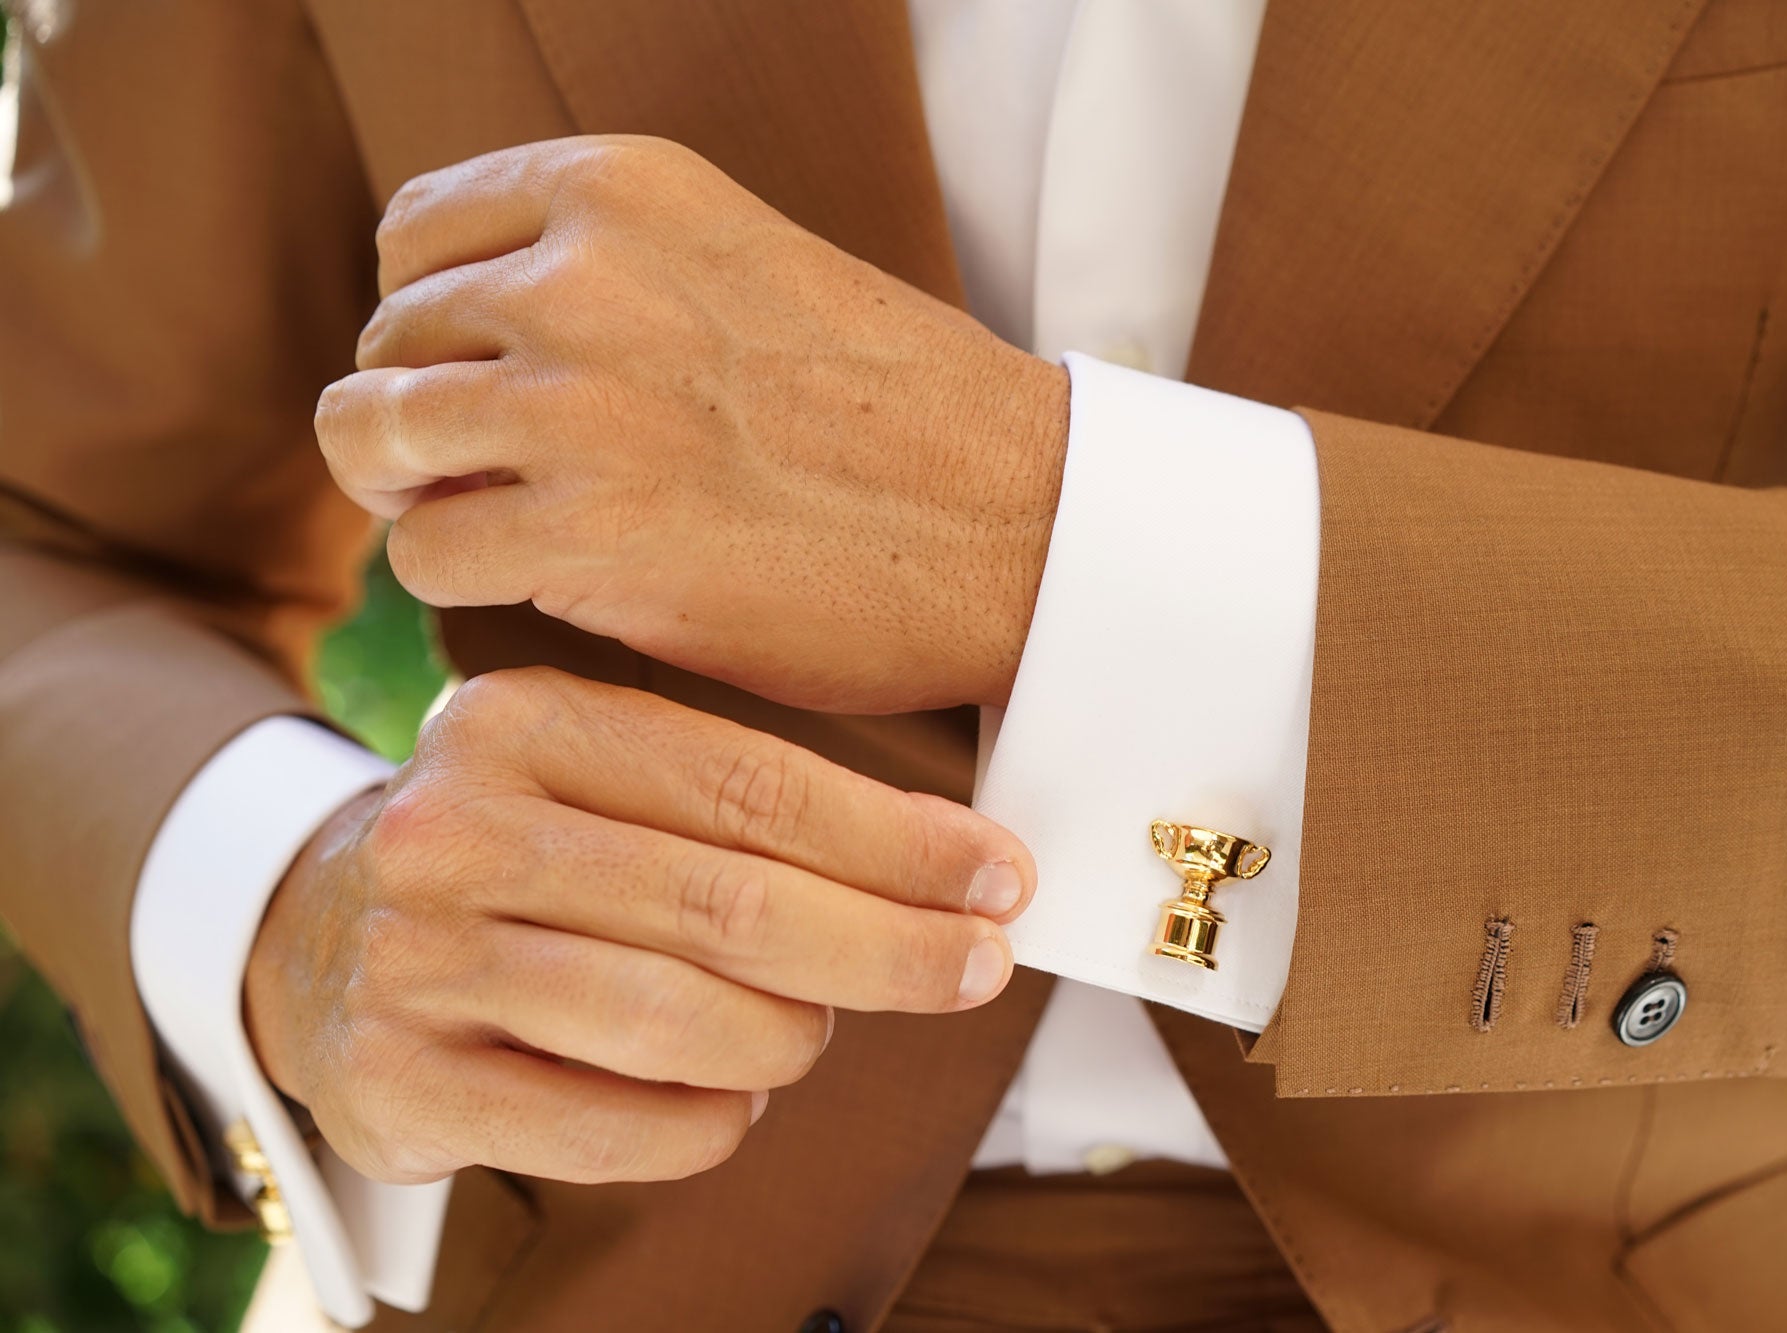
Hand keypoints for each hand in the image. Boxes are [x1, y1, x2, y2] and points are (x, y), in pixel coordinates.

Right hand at [243, 667, 1033, 1184]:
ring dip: (787, 1043)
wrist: (313, 936)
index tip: (1000, 878)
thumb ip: (746, 805)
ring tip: (803, 1034)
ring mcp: (416, 958)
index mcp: (521, 722)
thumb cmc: (520, 854)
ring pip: (683, 1026)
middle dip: (887, 948)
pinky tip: (727, 1100)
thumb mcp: (602, 778)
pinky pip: (618, 1128)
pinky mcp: (399, 1080)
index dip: (896, 842)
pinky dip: (708, 1124)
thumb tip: (956, 867)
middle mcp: (455, 827)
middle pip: (730, 906)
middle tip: (975, 968)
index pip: (750, 786)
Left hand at [316, 135, 1069, 714]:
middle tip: (493, 479)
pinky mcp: (583, 532)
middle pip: (386, 343)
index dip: (429, 323)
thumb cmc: (899, 412)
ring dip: (421, 497)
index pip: (413, 235)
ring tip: (501, 528)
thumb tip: (473, 338)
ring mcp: (575, 403)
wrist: (1014, 522)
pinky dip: (464, 578)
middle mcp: (580, 276)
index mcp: (622, 188)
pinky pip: (424, 552)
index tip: (481, 383)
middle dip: (422, 420)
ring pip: (373, 438)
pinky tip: (549, 580)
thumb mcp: (743, 263)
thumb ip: (609, 271)